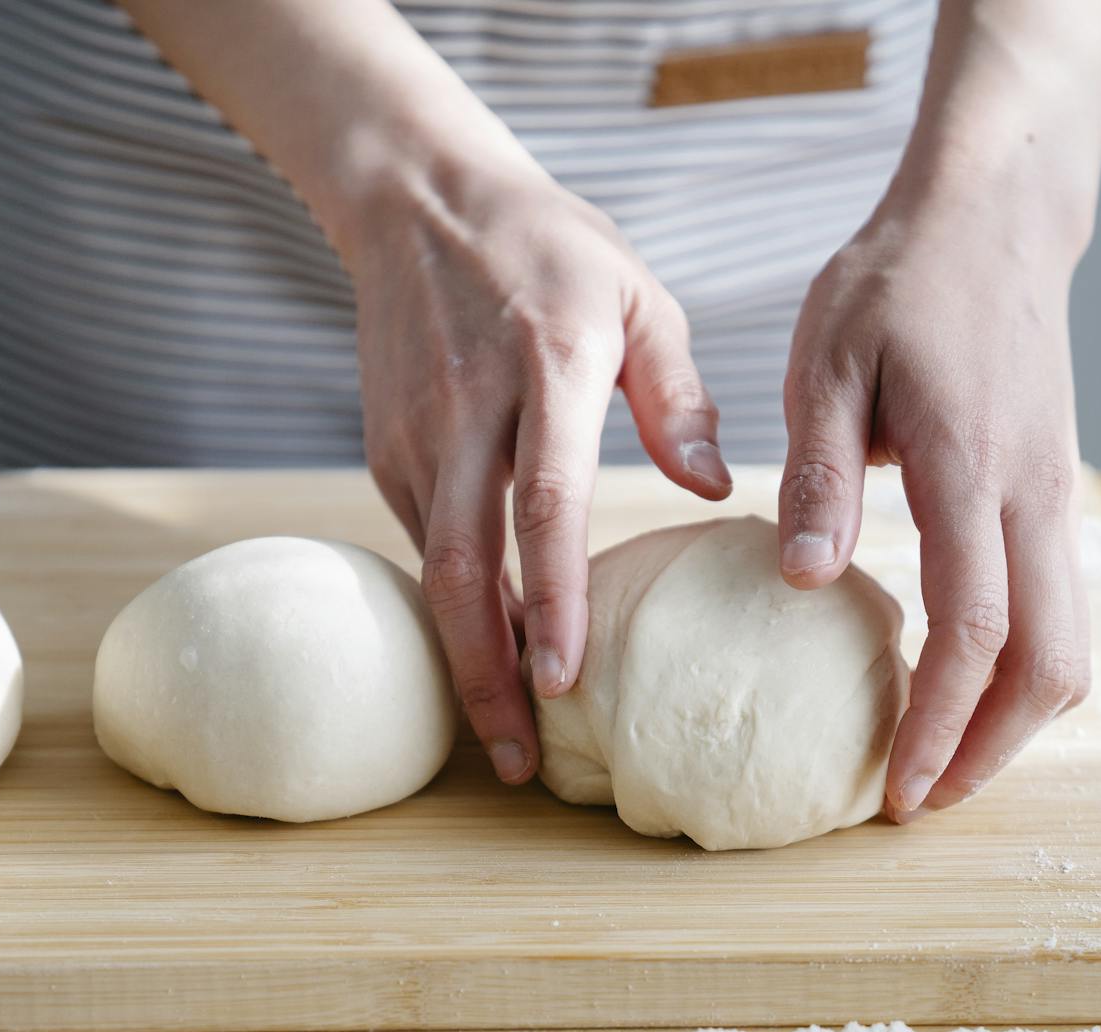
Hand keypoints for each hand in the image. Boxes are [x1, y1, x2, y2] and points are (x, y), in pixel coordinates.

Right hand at [349, 166, 730, 783]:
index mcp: (548, 367)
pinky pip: (421, 545)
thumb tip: (710, 490)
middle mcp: (470, 410)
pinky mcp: (390, 450)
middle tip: (520, 759)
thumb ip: (677, 395)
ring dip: (464, 656)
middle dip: (486, 670)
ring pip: (431, 569)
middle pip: (463, 563)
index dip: (552, 597)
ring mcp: (418, 436)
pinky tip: (488, 657)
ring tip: (505, 738)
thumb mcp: (638, 295)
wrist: (420, 203)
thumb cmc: (549, 248)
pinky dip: (453, 609)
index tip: (565, 679)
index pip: (545, 502)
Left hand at [779, 176, 1090, 821]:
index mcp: (972, 466)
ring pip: (1067, 644)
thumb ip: (819, 475)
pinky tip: (957, 686)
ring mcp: (1056, 496)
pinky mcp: (1053, 493)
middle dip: (991, 751)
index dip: (941, 721)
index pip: (976, 627)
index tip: (897, 790)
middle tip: (917, 803)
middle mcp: (1036, 495)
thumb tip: (802, 584)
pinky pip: (1056, 607)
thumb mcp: (828, 364)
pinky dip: (1017, 669)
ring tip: (935, 761)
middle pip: (1049, 663)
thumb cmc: (897, 284)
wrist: (992, 219)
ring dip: (1011, 719)